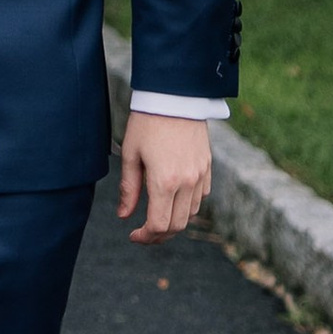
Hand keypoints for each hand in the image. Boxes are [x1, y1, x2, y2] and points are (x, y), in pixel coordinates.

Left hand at [117, 111, 211, 240]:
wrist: (174, 96)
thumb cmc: (147, 122)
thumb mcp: (131, 154)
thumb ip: (128, 188)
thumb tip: (124, 216)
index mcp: (164, 182)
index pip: (158, 225)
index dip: (145, 237)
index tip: (133, 235)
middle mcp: (186, 183)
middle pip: (177, 225)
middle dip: (159, 235)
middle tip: (143, 233)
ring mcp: (200, 175)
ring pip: (191, 213)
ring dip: (174, 220)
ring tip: (157, 216)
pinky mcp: (208, 167)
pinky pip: (201, 196)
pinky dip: (188, 204)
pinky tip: (173, 198)